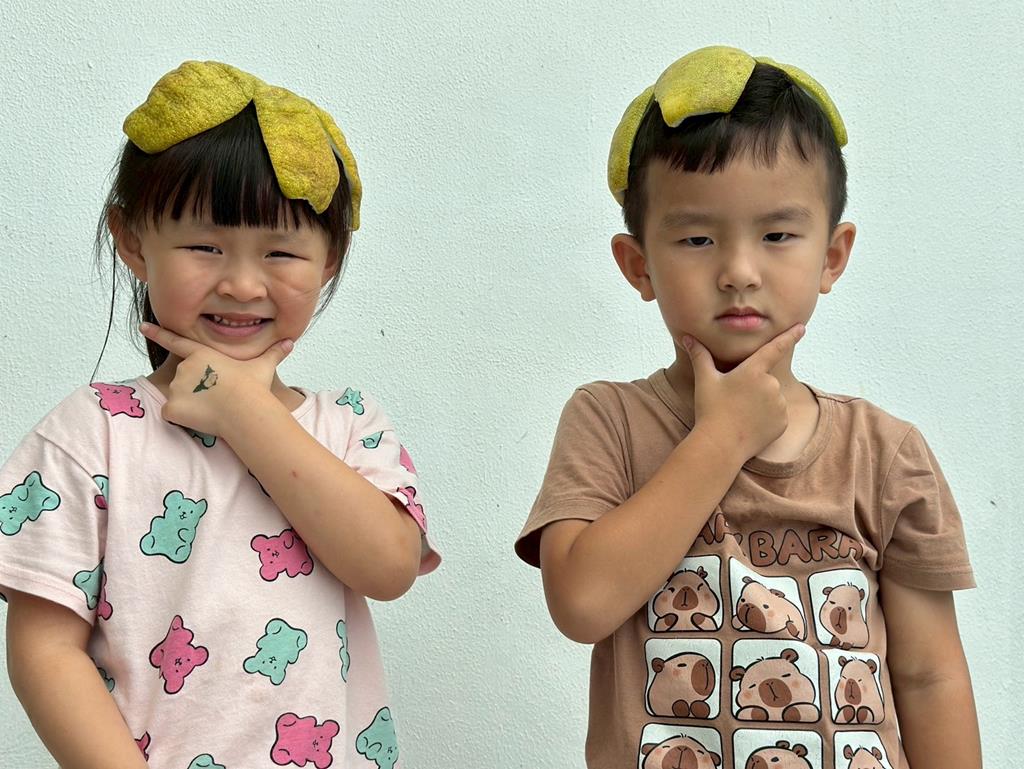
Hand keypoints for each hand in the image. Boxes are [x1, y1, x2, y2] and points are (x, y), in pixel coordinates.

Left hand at [140, 322, 293, 435]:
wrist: (245, 410)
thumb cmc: (254, 387)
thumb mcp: (263, 366)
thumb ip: (274, 353)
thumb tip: (291, 342)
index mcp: (202, 355)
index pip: (175, 341)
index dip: (157, 333)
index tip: (142, 326)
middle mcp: (184, 368)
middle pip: (183, 380)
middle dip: (194, 390)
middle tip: (216, 399)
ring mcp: (176, 388)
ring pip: (178, 399)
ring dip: (190, 406)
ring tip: (212, 410)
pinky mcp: (171, 408)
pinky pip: (172, 415)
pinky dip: (182, 419)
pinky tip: (200, 420)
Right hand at [683, 324, 804, 461]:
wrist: (720, 445)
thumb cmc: (710, 410)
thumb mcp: (704, 380)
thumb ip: (700, 356)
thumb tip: (687, 338)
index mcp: (753, 370)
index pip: (775, 348)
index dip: (790, 336)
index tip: (802, 327)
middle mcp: (770, 385)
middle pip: (765, 380)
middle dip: (753, 387)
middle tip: (734, 401)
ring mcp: (779, 405)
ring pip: (772, 398)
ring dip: (760, 403)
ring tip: (740, 415)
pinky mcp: (783, 423)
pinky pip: (777, 416)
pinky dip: (766, 419)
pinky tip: (750, 426)